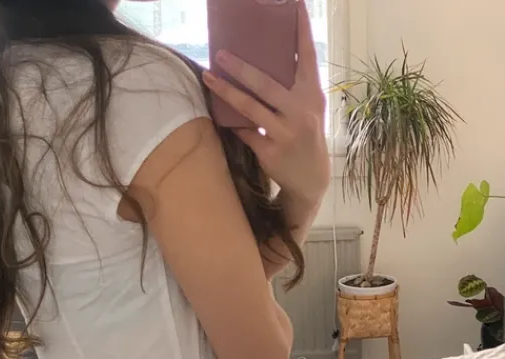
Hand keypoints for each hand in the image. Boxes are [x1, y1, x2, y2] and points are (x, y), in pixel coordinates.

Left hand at [203, 1, 329, 206]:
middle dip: (241, 68)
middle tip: (220, 53)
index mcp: (312, 94)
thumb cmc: (306, 135)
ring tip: (208, 77)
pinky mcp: (271, 152)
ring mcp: (285, 133)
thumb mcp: (309, 108)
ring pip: (250, 108)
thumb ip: (293, 86)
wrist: (311, 179)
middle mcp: (300, 111)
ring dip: (226, 92)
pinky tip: (218, 112)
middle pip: (266, 84)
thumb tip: (266, 58)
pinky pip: (245, 132)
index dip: (300, 29)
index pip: (307, 56)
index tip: (294, 4)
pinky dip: (232, 122)